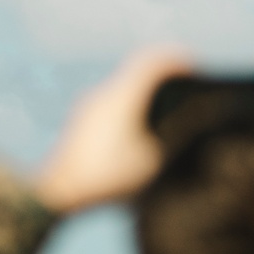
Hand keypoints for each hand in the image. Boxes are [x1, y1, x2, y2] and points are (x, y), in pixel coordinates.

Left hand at [34, 48, 189, 213]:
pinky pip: (111, 103)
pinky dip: (129, 109)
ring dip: (144, 96)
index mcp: (124, 97)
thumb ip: (172, 137)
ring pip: (123, 89)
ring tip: (161, 117)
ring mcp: (89, 105)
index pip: (153, 62)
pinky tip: (135, 134)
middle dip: (163, 81)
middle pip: (139, 73)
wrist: (60, 192)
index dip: (176, 61)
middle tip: (182, 94)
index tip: (192, 69)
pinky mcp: (81, 119)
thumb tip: (187, 124)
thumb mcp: (153, 161)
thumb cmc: (109, 177)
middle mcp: (105, 94)